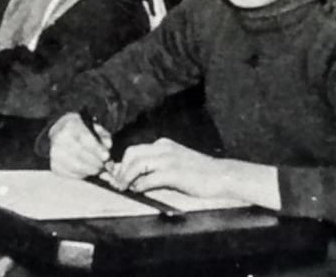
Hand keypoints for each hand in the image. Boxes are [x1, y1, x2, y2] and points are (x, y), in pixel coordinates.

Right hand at [46, 113, 111, 178]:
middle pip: (80, 154)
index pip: (85, 138)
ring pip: (75, 167)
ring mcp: (55, 153)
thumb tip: (108, 146)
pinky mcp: (54, 166)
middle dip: (95, 162)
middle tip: (103, 165)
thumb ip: (104, 136)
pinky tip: (87, 171)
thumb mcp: (94, 127)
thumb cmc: (81, 130)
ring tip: (97, 169)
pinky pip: (70, 175)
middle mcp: (60, 139)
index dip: (97, 149)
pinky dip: (82, 175)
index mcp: (71, 126)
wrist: (59, 132)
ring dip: (90, 170)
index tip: (106, 156)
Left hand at [105, 137, 227, 200]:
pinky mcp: (174, 172)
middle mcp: (164, 148)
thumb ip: (155, 168)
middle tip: (117, 184)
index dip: (122, 164)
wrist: (221, 175)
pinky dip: (140, 185)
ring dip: (126, 177)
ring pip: (137, 164)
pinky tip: (139, 191)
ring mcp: (169, 159)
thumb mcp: (175, 165)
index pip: (134, 150)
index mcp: (164, 145)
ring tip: (124, 188)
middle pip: (131, 153)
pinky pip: (149, 178)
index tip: (114, 176)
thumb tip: (132, 178)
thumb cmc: (198, 173)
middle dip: (121, 169)